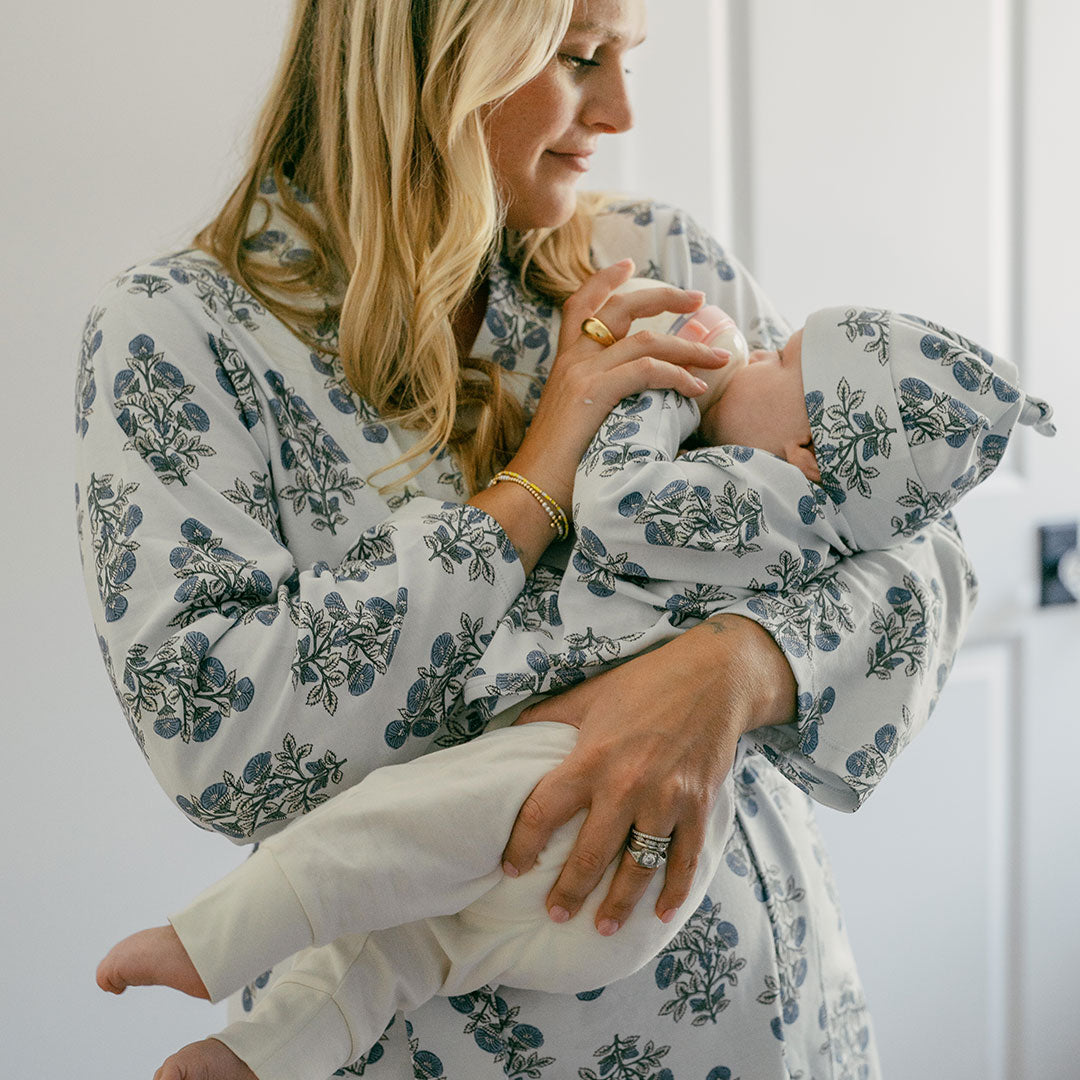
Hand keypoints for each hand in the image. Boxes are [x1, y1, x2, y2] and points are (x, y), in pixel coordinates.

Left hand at [501, 615, 795, 933]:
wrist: (714, 676)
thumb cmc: (645, 683)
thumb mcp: (588, 694)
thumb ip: (549, 717)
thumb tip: (509, 733)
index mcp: (591, 758)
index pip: (543, 811)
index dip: (522, 844)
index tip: (511, 868)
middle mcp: (625, 785)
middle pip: (590, 854)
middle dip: (569, 891)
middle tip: (555, 914)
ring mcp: (666, 799)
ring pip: (637, 866)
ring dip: (619, 903)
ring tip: (602, 928)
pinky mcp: (698, 805)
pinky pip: (685, 859)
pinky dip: (674, 890)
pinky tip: (661, 912)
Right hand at [508, 259, 731, 511]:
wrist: (532, 491)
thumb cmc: (558, 469)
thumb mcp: (580, 424)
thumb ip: (602, 403)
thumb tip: (642, 405)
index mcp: (565, 364)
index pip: (580, 306)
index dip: (605, 281)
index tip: (629, 264)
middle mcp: (572, 360)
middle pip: (619, 306)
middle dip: (664, 296)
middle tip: (698, 299)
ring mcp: (581, 374)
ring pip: (646, 340)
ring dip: (689, 346)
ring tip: (718, 357)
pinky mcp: (594, 393)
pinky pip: (646, 370)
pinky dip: (678, 375)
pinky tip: (696, 388)